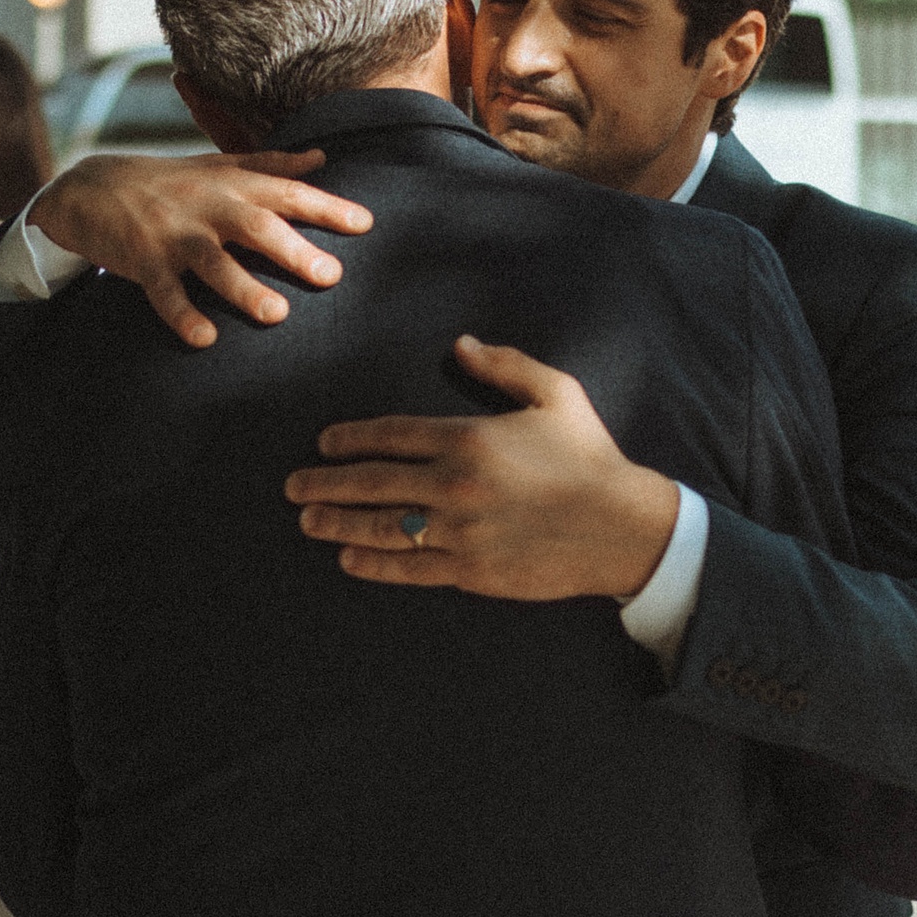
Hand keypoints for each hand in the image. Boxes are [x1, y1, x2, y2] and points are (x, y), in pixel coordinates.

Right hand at [33, 151, 372, 346]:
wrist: (90, 188)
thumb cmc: (168, 181)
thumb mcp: (218, 167)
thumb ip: (271, 166)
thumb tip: (323, 158)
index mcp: (231, 185)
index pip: (286, 192)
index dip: (326, 206)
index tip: (366, 224)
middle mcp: (207, 206)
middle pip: (254, 225)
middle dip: (293, 249)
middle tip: (332, 276)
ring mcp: (173, 234)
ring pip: (212, 261)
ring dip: (243, 287)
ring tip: (276, 314)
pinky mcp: (141, 260)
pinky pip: (164, 291)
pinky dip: (183, 314)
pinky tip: (205, 338)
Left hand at [287, 336, 679, 600]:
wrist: (623, 527)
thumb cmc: (590, 456)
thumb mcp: (555, 394)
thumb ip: (505, 366)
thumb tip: (460, 345)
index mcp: (469, 438)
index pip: (392, 434)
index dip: (350, 438)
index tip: (324, 442)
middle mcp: (455, 485)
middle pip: (372, 482)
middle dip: (325, 483)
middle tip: (293, 486)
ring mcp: (460, 532)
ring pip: (382, 527)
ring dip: (338, 524)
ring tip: (308, 522)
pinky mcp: (471, 571)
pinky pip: (410, 569)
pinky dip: (374, 565)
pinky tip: (349, 561)